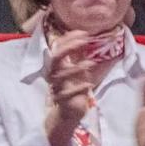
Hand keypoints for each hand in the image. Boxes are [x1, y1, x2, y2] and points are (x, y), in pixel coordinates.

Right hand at [41, 31, 96, 145]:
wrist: (68, 112)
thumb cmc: (73, 88)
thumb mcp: (77, 69)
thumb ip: (78, 55)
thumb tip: (84, 36)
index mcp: (56, 65)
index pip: (58, 47)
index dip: (69, 38)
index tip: (84, 33)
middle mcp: (53, 74)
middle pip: (55, 57)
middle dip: (68, 47)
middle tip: (84, 41)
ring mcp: (56, 87)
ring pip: (60, 75)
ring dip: (76, 68)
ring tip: (91, 63)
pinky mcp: (61, 100)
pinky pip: (67, 93)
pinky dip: (78, 88)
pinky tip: (88, 86)